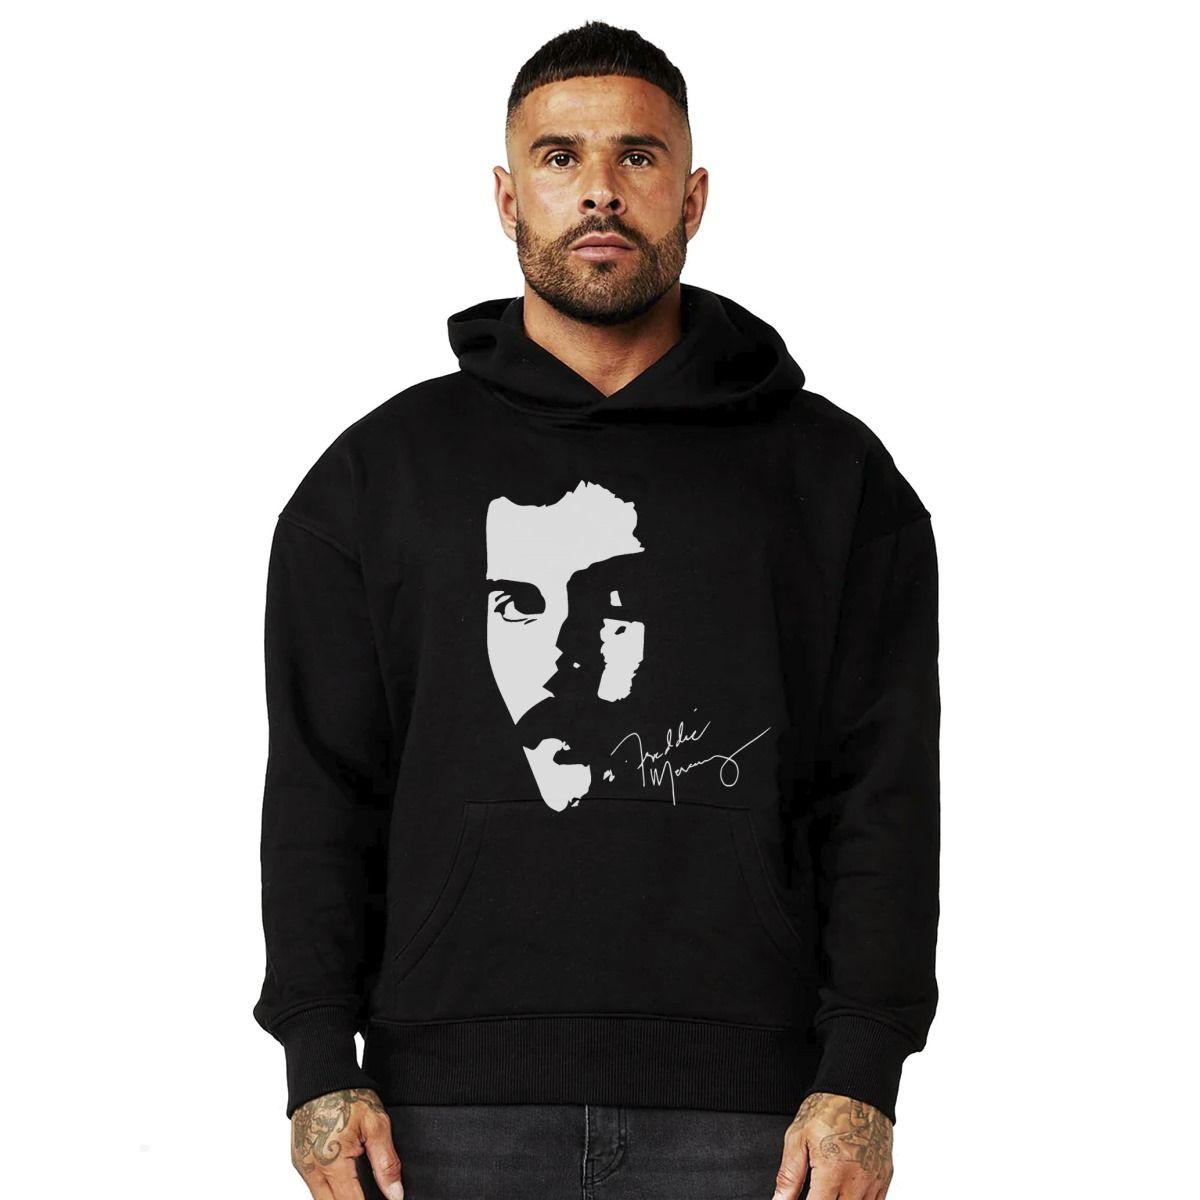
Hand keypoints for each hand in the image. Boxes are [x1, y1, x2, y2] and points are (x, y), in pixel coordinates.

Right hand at [290, 1087, 404, 1199]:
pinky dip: (333, 1190)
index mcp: (331, 1164)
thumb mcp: (376, 1124)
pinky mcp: (299, 1161)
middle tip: (375, 1194)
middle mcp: (312, 1171)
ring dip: (343, 1197)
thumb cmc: (348, 1094)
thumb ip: (386, 1163)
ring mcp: (302, 1168)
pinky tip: (350, 1181)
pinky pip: (316, 1188)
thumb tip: (395, 1195)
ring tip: (365, 1188)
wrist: (321, 1074)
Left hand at [772, 1091, 893, 1199]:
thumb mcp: (797, 1139)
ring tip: (830, 1190)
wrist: (857, 1089)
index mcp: (832, 1173)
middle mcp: (856, 1182)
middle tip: (815, 1190)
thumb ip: (789, 1176)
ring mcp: (873, 1182)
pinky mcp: (884, 1178)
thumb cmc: (827, 1109)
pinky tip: (846, 1192)